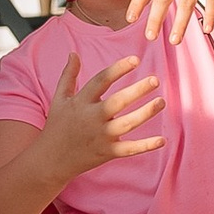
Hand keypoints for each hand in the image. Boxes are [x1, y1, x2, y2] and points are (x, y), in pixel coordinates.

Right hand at [40, 43, 166, 177]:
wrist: (51, 160)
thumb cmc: (57, 126)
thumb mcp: (59, 99)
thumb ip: (68, 76)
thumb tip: (74, 53)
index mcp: (81, 102)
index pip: (101, 81)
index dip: (118, 69)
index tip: (135, 59)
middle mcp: (92, 118)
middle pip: (118, 102)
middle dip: (137, 91)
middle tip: (155, 80)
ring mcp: (101, 136)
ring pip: (127, 124)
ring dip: (146, 113)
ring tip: (161, 102)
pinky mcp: (107, 153)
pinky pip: (129, 149)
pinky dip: (146, 146)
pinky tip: (162, 140)